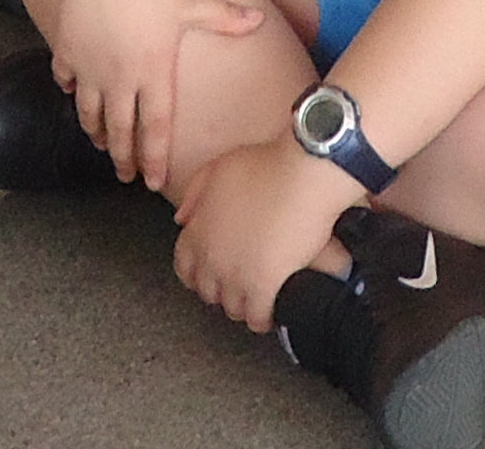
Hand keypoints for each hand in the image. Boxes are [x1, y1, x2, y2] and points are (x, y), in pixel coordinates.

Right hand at [54, 0, 264, 192]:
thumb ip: (226, 17)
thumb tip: (259, 20)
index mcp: (152, 72)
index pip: (154, 129)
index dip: (154, 158)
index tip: (152, 181)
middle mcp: (118, 77)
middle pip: (119, 130)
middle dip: (122, 158)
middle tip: (125, 176)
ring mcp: (88, 65)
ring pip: (88, 111)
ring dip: (96, 130)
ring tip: (101, 142)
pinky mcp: (66, 48)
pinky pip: (65, 78)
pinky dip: (69, 90)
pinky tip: (72, 93)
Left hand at [170, 137, 358, 330]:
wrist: (302, 176)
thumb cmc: (266, 166)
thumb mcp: (218, 168)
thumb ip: (194, 194)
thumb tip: (182, 219)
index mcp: (198, 230)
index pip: (183, 267)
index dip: (196, 273)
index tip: (209, 273)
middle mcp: (211, 257)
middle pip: (207, 292)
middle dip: (222, 289)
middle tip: (239, 283)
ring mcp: (235, 276)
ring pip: (233, 309)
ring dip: (244, 305)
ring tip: (258, 298)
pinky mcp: (263, 287)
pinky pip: (258, 318)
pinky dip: (265, 318)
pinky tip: (275, 309)